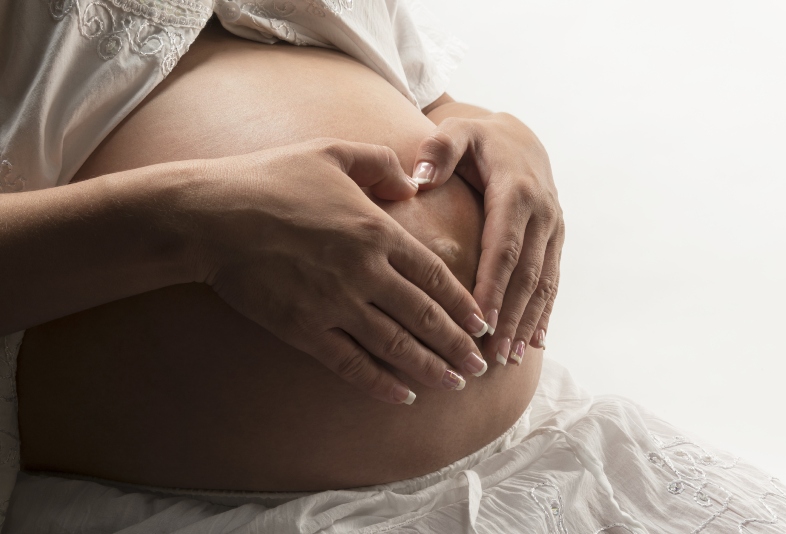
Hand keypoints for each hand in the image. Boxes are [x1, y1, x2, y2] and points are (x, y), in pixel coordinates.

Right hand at [187, 139, 490, 403]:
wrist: (210, 216)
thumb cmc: (270, 178)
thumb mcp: (332, 152)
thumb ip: (380, 163)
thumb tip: (412, 185)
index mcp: (376, 231)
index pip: (435, 275)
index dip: (462, 303)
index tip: (482, 323)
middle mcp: (364, 272)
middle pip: (424, 317)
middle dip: (457, 345)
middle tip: (481, 367)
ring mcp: (334, 304)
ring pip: (395, 346)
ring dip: (430, 368)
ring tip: (455, 384)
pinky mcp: (304, 329)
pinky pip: (351, 364)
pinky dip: (380, 383)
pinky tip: (403, 396)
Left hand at [413, 111, 563, 365]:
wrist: (519, 136)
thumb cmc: (477, 139)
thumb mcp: (456, 131)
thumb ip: (438, 151)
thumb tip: (420, 180)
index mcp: (516, 191)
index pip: (504, 248)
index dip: (494, 286)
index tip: (480, 321)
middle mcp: (542, 213)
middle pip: (526, 274)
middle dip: (510, 316)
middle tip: (491, 354)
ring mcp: (553, 228)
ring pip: (543, 283)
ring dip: (528, 322)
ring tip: (510, 358)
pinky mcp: (556, 239)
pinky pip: (553, 280)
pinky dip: (544, 313)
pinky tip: (534, 343)